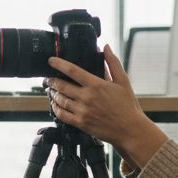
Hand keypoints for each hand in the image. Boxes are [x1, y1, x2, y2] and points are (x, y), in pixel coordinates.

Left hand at [46, 45, 167, 167]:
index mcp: (96, 85)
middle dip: (52, 81)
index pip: (72, 70)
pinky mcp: (81, 123)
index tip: (51, 61)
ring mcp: (82, 111)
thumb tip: (106, 47)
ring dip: (53, 94)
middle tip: (48, 79)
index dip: (59, 64)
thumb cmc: (127, 106)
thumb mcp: (123, 81)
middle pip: (61, 86)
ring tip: (51, 91)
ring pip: (60, 100)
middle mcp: (87, 97)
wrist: (130, 130)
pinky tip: (55, 105)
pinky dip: (56, 108)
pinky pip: (62, 115)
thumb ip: (113, 63)